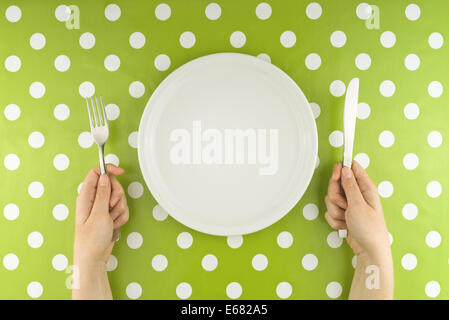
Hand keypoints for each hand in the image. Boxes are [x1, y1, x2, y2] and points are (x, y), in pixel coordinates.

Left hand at [73, 164, 128, 299]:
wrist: (93, 258)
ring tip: (111, 221)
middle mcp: (93, 200)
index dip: (109, 169)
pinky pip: (122, 209)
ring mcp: (102, 208)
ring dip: (119, 209)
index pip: (96, 173)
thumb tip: (104, 176)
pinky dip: (121, 217)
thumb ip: (102, 193)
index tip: (121, 172)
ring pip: (119, 198)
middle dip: (117, 196)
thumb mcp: (98, 214)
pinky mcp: (109, 215)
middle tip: (112, 207)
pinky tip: (114, 226)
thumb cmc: (90, 239)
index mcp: (86, 196)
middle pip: (112, 185)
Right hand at [325, 161, 393, 299]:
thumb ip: (349, 185)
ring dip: (336, 211)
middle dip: (335, 197)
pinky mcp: (344, 214)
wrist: (369, 250)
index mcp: (365, 188)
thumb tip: (345, 169)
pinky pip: (331, 212)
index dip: (340, 169)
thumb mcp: (358, 205)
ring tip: (347, 218)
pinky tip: (345, 225)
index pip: (351, 168)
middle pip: (336, 184)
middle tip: (344, 205)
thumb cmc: (369, 229)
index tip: (335, 174)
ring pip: (331, 199)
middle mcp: (357, 194)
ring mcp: (350, 205)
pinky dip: (335, 220)